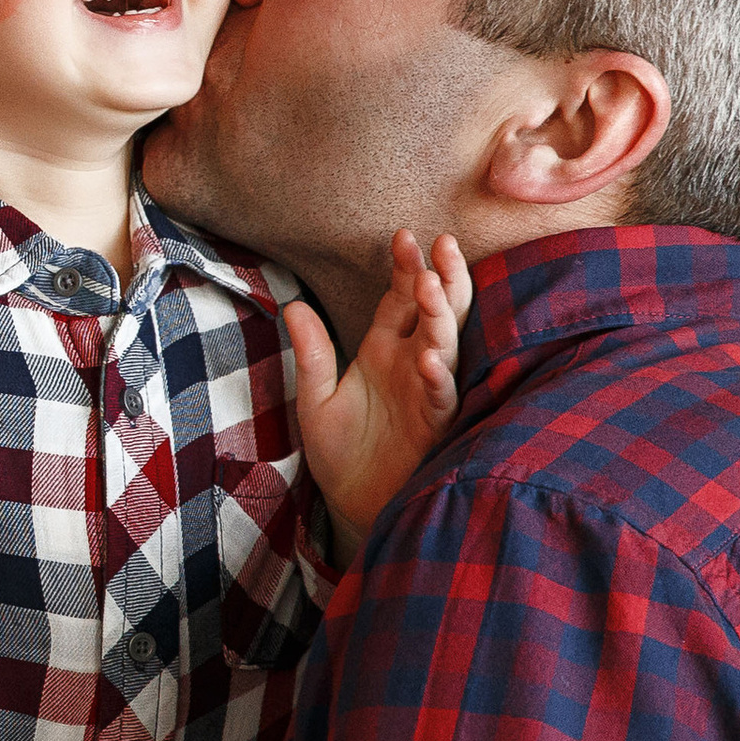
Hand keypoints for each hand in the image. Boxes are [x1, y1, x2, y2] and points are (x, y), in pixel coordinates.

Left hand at [285, 228, 473, 559]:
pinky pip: (442, 397)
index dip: (405, 267)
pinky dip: (438, 377)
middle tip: (443, 244)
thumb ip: (311, 353)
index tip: (405, 236)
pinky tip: (430, 358)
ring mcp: (427, 392)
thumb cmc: (340, 450)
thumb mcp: (315, 397)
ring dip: (440, 317)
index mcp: (385, 348)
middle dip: (441, 278)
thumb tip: (293, 305)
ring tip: (431, 286)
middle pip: (435, 312)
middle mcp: (413, 363)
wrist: (352, 504)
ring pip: (446, 345)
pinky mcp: (435, 426)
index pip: (400, 298)